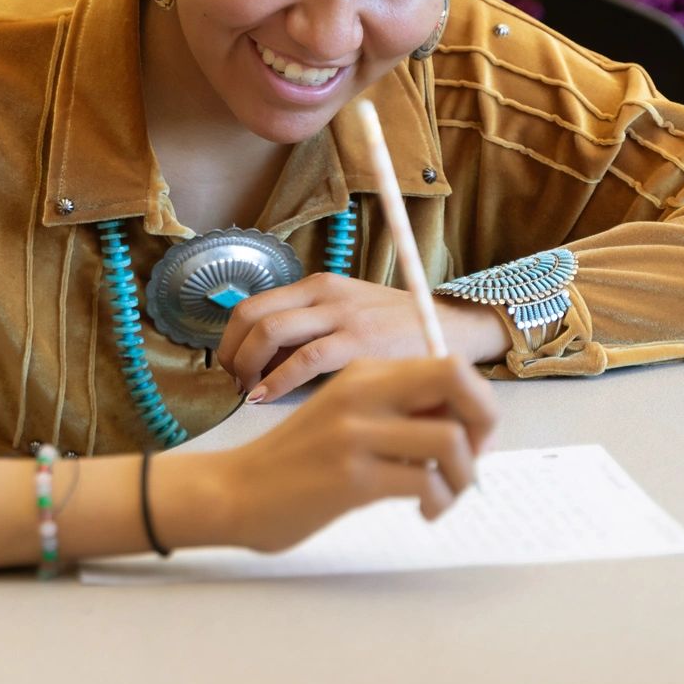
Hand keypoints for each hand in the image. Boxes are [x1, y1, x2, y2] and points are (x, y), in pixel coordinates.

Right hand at [210, 355, 497, 548]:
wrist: (233, 491)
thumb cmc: (293, 463)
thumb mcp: (341, 417)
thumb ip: (390, 410)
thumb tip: (458, 424)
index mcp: (362, 374)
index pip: (447, 365)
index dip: (476, 400)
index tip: (471, 437)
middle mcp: (361, 392)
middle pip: (457, 380)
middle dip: (486, 421)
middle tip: (474, 458)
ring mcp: (355, 433)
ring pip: (451, 438)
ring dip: (465, 475)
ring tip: (444, 496)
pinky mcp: (351, 476)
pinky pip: (426, 482)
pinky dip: (439, 502)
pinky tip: (423, 511)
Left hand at [216, 272, 513, 401]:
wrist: (452, 332)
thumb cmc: (396, 333)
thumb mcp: (347, 319)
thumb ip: (309, 334)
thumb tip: (263, 362)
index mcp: (317, 286)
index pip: (253, 306)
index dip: (231, 339)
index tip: (230, 369)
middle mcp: (324, 293)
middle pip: (251, 315)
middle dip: (231, 352)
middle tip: (233, 383)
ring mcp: (342, 314)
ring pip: (269, 331)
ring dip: (247, 366)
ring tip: (247, 393)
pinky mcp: (360, 341)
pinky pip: (304, 358)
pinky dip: (276, 380)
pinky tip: (266, 397)